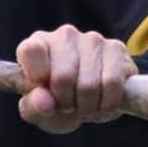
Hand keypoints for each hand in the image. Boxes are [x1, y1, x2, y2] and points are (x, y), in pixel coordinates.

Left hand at [15, 24, 137, 133]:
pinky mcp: (117, 49)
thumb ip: (33, 106)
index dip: (36, 77)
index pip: (30, 51)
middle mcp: (64, 36)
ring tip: (84, 105)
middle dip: (66, 102)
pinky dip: (107, 104)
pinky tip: (101, 104)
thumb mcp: (37, 111)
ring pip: (89, 84)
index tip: (44, 92)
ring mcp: (92, 39)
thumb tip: (44, 101)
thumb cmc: (56, 103)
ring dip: (87, 106)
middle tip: (67, 106)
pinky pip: (112, 83)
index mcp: (37, 44)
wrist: (90, 103)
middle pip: (63, 76)